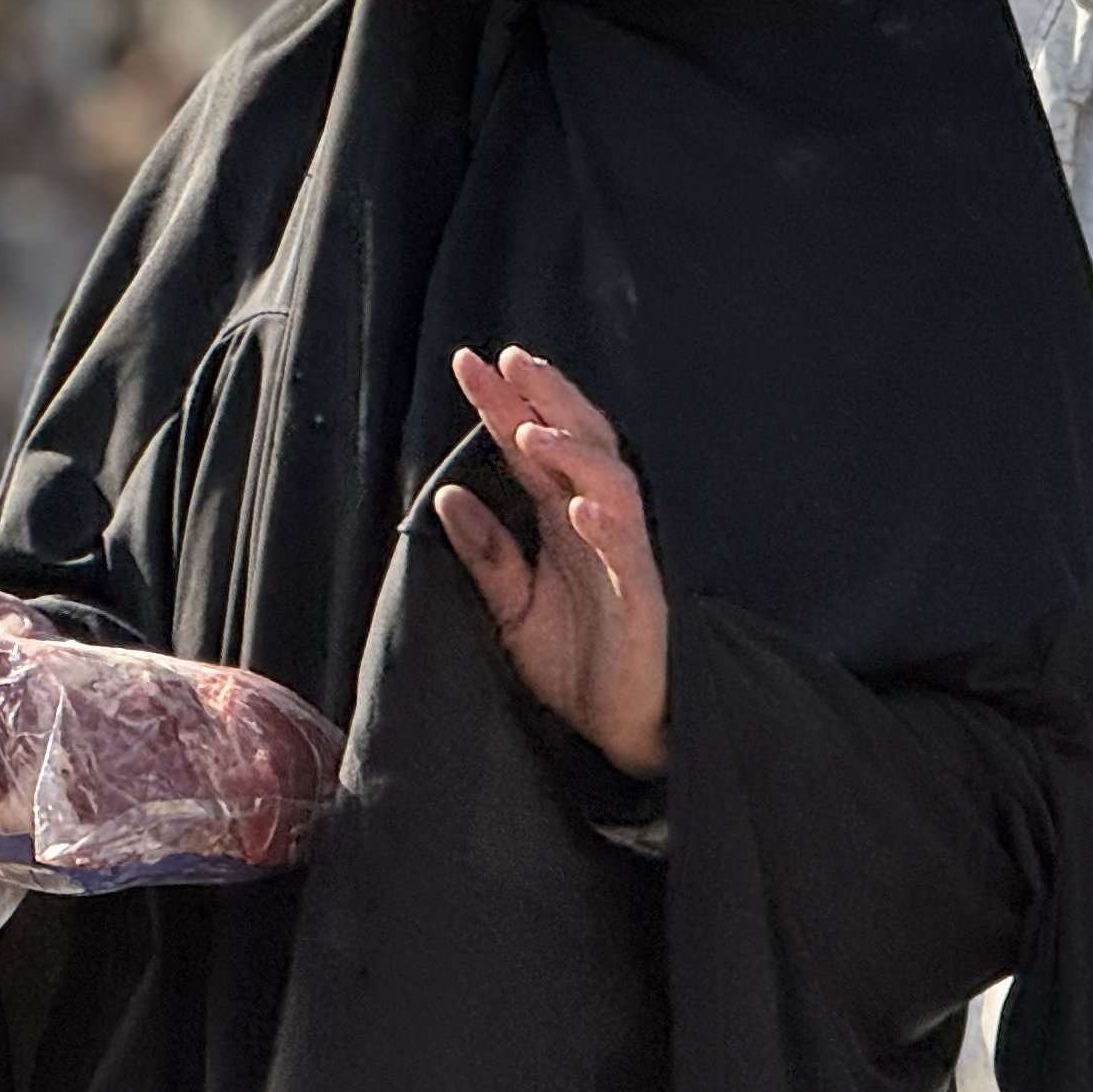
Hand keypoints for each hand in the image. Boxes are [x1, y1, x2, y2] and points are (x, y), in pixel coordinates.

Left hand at [434, 345, 670, 777]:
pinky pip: (630, 554)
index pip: (532, 449)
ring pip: (612, 484)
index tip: (466, 362)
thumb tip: (447, 495)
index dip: (502, 405)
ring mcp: (625, 558)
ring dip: (574, 454)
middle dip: (545, 398)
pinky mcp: (645, 598)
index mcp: (562, 522)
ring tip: (533, 430)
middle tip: (508, 359)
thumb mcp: (513, 609)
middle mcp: (596, 527)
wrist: (623, 732)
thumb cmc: (577, 665)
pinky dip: (607, 525)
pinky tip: (581, 506)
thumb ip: (487, 555)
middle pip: (579, 443)